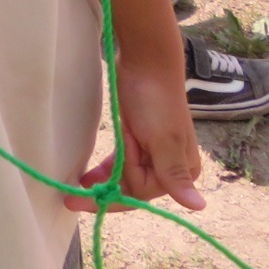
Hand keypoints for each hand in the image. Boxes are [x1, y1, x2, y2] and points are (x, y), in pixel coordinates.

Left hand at [65, 58, 202, 213]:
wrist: (146, 61)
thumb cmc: (155, 100)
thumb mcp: (162, 139)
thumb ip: (174, 175)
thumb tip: (198, 207)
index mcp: (182, 169)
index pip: (142, 193)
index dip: (113, 196)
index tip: (81, 197)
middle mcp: (170, 165)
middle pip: (133, 188)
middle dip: (105, 192)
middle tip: (70, 199)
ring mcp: (154, 151)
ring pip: (126, 177)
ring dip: (104, 182)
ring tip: (75, 188)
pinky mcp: (139, 138)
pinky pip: (122, 162)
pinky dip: (108, 169)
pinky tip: (90, 175)